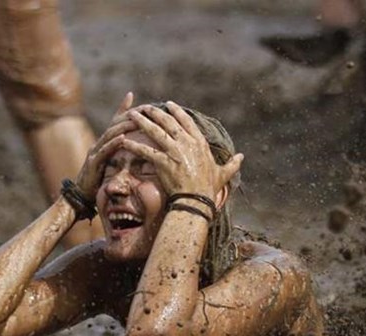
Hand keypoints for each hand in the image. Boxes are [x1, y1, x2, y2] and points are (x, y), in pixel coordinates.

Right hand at [74, 92, 136, 197]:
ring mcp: (94, 153)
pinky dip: (113, 144)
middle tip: (144, 109)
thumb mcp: (110, 165)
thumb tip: (132, 148)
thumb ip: (118, 155)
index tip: (139, 101)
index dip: (125, 110)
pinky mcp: (92, 164)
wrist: (80, 196)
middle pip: (114, 125)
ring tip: (136, 119)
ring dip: (123, 126)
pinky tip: (123, 138)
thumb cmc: (97, 182)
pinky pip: (104, 151)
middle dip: (129, 115)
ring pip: (109, 135)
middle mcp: (98, 144)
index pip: (115, 123)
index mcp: (103, 144)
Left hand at [122, 102, 242, 199]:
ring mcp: (174, 152)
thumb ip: (232, 164)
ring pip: (155, 132)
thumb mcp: (223, 174)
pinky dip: (134, 145)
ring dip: (142, 122)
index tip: (169, 104)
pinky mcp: (163, 162)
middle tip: (145, 107)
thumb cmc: (209, 189)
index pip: (186, 121)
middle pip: (168, 122)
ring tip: (131, 115)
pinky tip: (124, 141)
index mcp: (199, 143)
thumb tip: (241, 157)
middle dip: (155, 113)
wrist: (197, 201)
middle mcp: (187, 143)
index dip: (177, 112)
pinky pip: (146, 150)